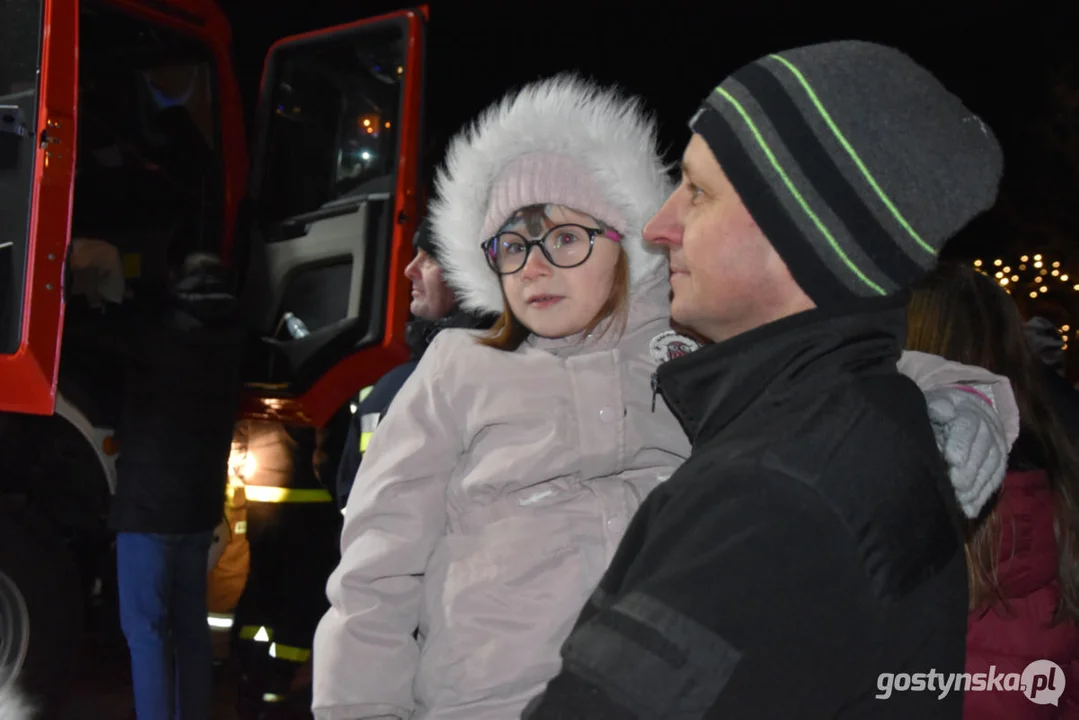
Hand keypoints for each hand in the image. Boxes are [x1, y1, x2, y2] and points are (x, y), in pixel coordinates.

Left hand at [925, 385, 1006, 518]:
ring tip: (961, 500)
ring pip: (991, 468)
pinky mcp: (998, 464)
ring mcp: (996, 448)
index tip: (952, 459)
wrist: (965, 411)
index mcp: (969, 414)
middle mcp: (988, 430)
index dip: (961, 444)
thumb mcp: (935, 405)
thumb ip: (937, 408)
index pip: (968, 427)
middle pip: (982, 451)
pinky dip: (982, 496)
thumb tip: (944, 412)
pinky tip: (970, 509)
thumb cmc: (940, 413)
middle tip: (956, 484)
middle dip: (969, 470)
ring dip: (976, 487)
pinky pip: (994, 481)